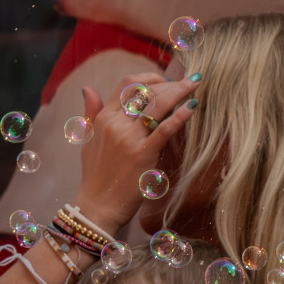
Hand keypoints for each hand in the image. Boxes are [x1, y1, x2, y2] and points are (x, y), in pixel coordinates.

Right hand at [74, 77, 193, 231]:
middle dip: (170, 83)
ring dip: (179, 91)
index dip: (150, 76)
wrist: (98, 207)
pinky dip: (181, 115)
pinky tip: (192, 106)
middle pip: (146, 90)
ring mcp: (129, 138)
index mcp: (103, 118)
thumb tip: (87, 88)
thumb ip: (91, 112)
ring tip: (195, 85)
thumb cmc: (95, 176)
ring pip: (157, 104)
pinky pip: (165, 128)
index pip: (127, 84)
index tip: (166, 78)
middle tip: (188, 82)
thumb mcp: (88, 140)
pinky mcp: (143, 154)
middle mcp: (115, 124)